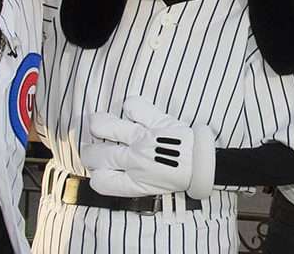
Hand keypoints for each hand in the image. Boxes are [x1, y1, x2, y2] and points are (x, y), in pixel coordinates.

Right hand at [80, 97, 214, 198]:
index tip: (99, 172)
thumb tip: (104, 174)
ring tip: (97, 124)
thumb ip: (126, 183)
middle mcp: (136, 160)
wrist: (204, 164)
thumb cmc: (176, 176)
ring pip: (107, 126)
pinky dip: (129, 105)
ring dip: (98, 124)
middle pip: (98, 156)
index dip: (96, 177)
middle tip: (91, 150)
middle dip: (89, 153)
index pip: (102, 182)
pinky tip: (128, 110)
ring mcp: (145, 139)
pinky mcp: (157, 121)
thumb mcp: (149, 188)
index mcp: (136, 182)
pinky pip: (134, 106)